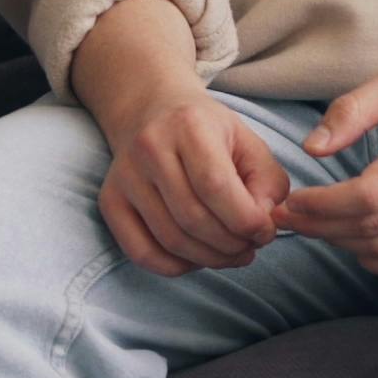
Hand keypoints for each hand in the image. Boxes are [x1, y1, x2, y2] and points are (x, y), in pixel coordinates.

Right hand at [76, 0, 284, 276]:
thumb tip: (263, 223)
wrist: (151, 111)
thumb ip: (267, 181)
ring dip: (209, 259)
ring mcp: (125, 177)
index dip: (246, 220)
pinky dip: (176, 267)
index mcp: (189, 126)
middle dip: (231, 244)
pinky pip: (141, 253)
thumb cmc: (207, 131)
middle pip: (193, 218)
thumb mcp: (248, 141)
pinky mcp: (110, 202)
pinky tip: (199, 259)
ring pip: (170, 239)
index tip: (266, 232)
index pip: (216, 186)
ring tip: (232, 254)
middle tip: (250, 247)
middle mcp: (150, 149)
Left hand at [281, 67, 377, 277]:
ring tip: (317, 225)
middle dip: (321, 227)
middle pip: (371, 228)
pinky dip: (374, 261)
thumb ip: (352, 110)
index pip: (368, 196)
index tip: (294, 200)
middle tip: (291, 216)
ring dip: (342, 244)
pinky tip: (354, 241)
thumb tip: (312, 149)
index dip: (324, 205)